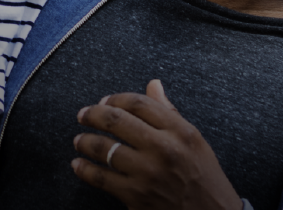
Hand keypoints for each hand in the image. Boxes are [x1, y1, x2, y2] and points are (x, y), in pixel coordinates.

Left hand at [72, 79, 241, 209]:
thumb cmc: (204, 177)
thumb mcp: (194, 140)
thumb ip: (169, 111)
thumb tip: (153, 84)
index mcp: (179, 131)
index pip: (139, 103)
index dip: (116, 98)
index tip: (104, 100)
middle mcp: (163, 148)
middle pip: (117, 120)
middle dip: (93, 114)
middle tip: (82, 115)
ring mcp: (148, 174)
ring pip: (106, 149)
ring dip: (86, 141)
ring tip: (78, 140)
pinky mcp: (137, 197)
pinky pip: (102, 179)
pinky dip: (85, 170)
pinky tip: (78, 165)